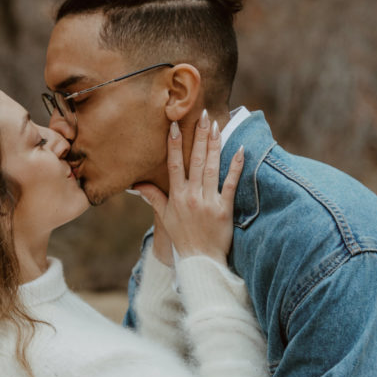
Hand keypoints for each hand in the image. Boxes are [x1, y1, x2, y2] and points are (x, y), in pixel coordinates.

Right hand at [136, 112, 243, 263]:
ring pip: (211, 168)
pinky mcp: (224, 209)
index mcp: (176, 196)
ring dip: (214, 145)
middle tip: (203, 115)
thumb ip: (153, 197)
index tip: (174, 126)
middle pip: (195, 161)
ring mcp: (208, 201)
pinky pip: (230, 183)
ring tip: (217, 126)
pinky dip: (235, 166)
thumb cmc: (183, 238)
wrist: (201, 261)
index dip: (174, 145)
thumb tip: (137, 184)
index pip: (174, 165)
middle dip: (199, 137)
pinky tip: (240, 149)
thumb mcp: (164, 217)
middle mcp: (191, 196)